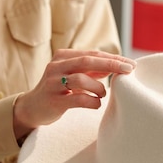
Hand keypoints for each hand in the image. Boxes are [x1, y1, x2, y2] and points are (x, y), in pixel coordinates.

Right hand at [13, 49, 135, 140]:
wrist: (31, 108)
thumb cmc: (57, 90)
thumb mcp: (72, 75)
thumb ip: (90, 70)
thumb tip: (116, 65)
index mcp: (62, 57)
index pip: (92, 54)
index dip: (113, 58)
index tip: (131, 64)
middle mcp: (56, 67)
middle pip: (88, 61)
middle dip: (111, 65)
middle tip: (129, 70)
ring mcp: (53, 83)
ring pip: (81, 79)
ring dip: (98, 88)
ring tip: (102, 94)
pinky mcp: (53, 100)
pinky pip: (77, 99)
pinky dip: (92, 101)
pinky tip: (95, 104)